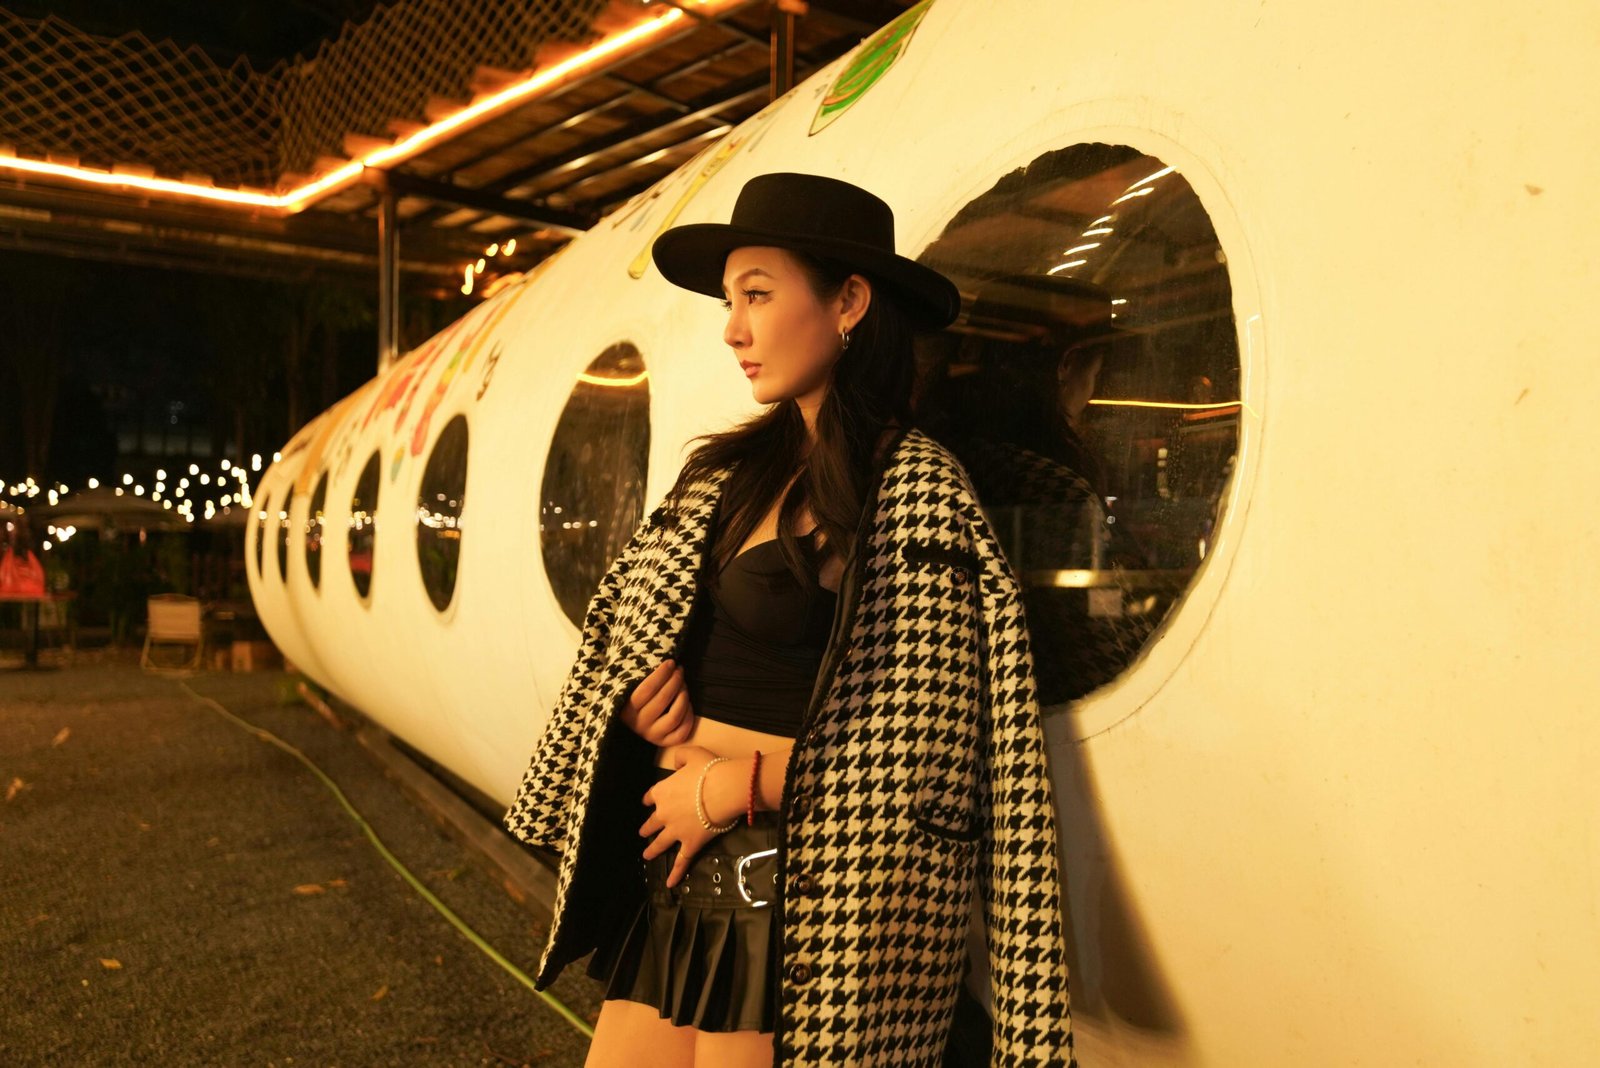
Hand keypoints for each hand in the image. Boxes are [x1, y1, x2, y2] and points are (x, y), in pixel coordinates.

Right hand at [618, 659, 696, 745]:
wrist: (631, 727)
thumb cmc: (633, 700)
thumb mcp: (631, 689)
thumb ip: (643, 678)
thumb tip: (666, 662)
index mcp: (627, 709)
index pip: (647, 688)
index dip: (661, 674)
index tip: (671, 662)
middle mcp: (639, 724)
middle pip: (663, 700)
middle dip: (675, 681)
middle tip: (679, 671)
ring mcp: (652, 736)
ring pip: (675, 716)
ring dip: (683, 697)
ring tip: (684, 686)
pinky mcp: (664, 743)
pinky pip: (682, 731)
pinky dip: (689, 716)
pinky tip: (687, 705)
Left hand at [639, 746, 743, 887]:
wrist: (723, 789)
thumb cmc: (709, 770)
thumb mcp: (692, 754)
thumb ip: (680, 757)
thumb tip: (676, 765)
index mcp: (662, 791)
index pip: (651, 796)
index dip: (650, 800)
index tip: (648, 802)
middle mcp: (664, 813)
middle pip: (652, 822)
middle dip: (647, 828)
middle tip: (643, 832)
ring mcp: (675, 831)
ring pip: (660, 843)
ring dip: (652, 849)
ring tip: (646, 855)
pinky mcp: (689, 844)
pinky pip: (681, 861)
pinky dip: (675, 873)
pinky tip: (669, 884)